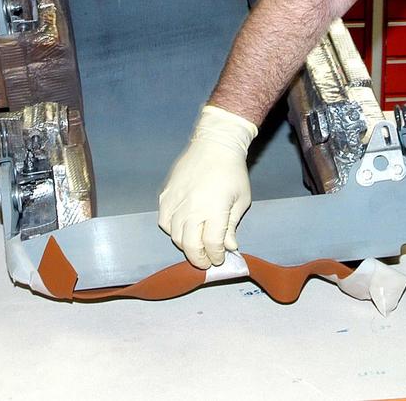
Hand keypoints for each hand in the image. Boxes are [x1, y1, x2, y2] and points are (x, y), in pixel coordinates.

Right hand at [157, 104, 257, 268]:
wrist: (215, 145)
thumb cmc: (233, 172)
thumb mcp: (241, 200)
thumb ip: (232, 225)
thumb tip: (228, 247)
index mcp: (214, 211)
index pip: (212, 245)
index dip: (216, 256)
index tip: (220, 258)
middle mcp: (193, 209)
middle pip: (190, 245)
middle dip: (199, 258)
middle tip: (206, 261)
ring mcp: (177, 201)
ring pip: (174, 236)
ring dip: (185, 246)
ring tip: (195, 246)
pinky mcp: (167, 194)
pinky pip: (164, 220)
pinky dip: (171, 230)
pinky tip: (181, 228)